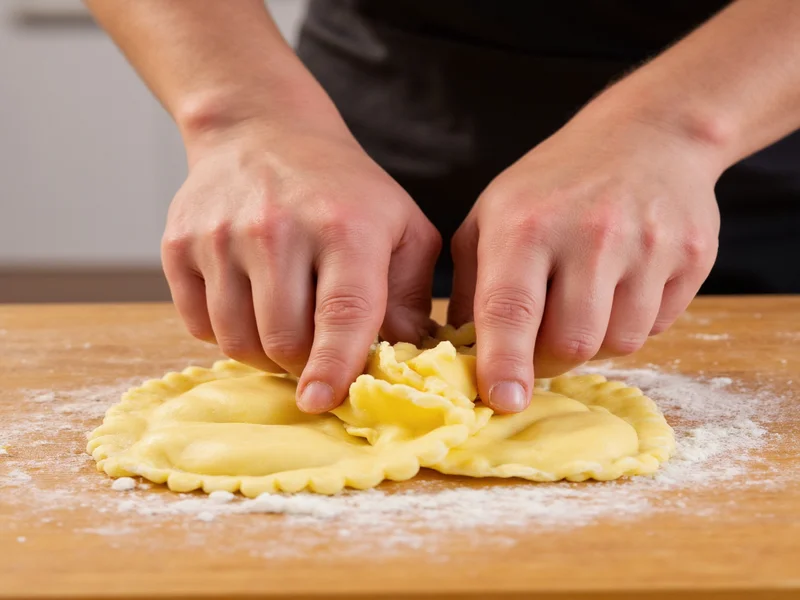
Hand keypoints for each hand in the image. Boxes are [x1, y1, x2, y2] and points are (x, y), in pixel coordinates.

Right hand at [162, 121, 440, 412]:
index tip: (322, 402)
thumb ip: (410, 296)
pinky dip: (226, 333)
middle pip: (284, 339)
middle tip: (318, 355)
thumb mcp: (401, 228)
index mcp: (345, 228)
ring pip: (236, 340)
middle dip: (304, 365)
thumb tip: (404, 360)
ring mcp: (220, 237)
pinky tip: (249, 306)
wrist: (262, 130)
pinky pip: (198, 324)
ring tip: (286, 330)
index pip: (342, 313)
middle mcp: (277, 229)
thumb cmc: (343, 191)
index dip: (335, 366)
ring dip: (264, 355)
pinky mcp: (179, 245)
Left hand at [448, 95, 720, 412]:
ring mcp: (647, 244)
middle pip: (572, 343)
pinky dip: (632, 320)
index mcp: (526, 225)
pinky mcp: (691, 256)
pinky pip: (657, 326)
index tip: (503, 402)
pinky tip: (623, 283)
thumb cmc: (553, 185)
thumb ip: (471, 286)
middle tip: (541, 343)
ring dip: (595, 341)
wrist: (647, 134)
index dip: (505, 364)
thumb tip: (463, 353)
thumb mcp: (491, 217)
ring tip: (585, 300)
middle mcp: (589, 235)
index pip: (510, 309)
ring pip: (619, 342)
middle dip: (550, 360)